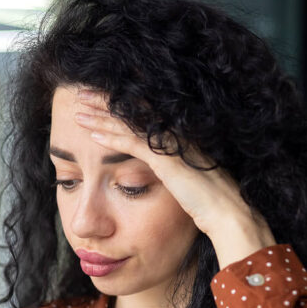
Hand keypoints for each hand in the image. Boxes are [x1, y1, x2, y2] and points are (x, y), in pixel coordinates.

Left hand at [73, 89, 272, 241]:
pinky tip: (92, 135)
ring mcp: (172, 145)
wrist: (228, 215)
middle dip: (104, 101)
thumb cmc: (211, 203)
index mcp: (179, 137)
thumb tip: (167, 171)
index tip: (97, 98)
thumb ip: (175, 169)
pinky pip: (133, 144)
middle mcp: (175, 134)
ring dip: (100, 117)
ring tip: (78, 111)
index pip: (142, 113)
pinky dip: (111, 138)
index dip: (118, 103)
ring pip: (129, 125)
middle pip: (132, 112)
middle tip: (81, 93)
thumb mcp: (189, 180)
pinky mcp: (167, 160)